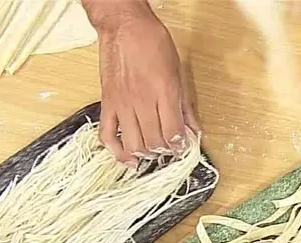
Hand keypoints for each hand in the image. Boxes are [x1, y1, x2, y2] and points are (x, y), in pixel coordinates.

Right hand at [83, 0, 198, 166]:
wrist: (124, 27)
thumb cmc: (152, 43)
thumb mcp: (178, 72)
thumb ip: (185, 105)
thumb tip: (193, 130)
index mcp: (163, 91)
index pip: (172, 132)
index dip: (180, 145)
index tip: (183, 146)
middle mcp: (142, 100)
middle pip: (154, 142)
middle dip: (165, 150)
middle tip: (170, 148)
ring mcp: (122, 104)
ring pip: (133, 143)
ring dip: (145, 153)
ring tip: (152, 151)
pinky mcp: (107, 104)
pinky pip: (107, 135)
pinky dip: (116, 151)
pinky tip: (127, 158)